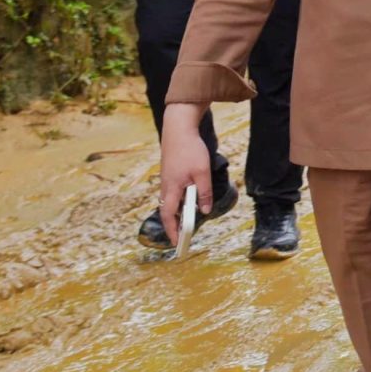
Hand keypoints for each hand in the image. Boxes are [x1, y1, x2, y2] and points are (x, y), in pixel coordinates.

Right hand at [157, 108, 213, 248]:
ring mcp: (167, 179)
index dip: (172, 230)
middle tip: (184, 236)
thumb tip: (204, 210)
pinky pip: (173, 192)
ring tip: (188, 222)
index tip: (177, 243)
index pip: (169, 215)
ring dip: (178, 212)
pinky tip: (189, 200)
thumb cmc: (190, 149)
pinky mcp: (170, 173)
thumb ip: (204, 192)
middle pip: (168, 210)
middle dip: (174, 225)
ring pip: (170, 201)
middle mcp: (166, 186)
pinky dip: (179, 201)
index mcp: (172, 188)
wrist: (178, 128)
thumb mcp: (202, 172)